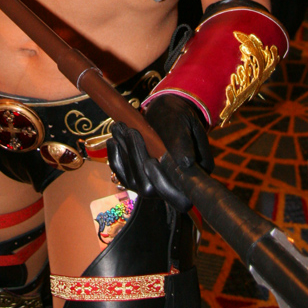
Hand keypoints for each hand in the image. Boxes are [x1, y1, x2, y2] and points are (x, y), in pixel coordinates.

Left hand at [107, 94, 213, 212]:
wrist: (166, 110)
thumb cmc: (178, 114)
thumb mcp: (183, 122)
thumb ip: (183, 142)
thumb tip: (186, 163)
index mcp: (193, 175)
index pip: (179, 198)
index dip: (163, 184)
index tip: (150, 161)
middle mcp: (174, 185)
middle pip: (151, 189)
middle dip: (136, 160)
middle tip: (129, 131)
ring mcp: (154, 182)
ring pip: (135, 182)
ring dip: (125, 155)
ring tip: (119, 128)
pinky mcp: (139, 176)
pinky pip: (125, 176)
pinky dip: (117, 158)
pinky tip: (114, 140)